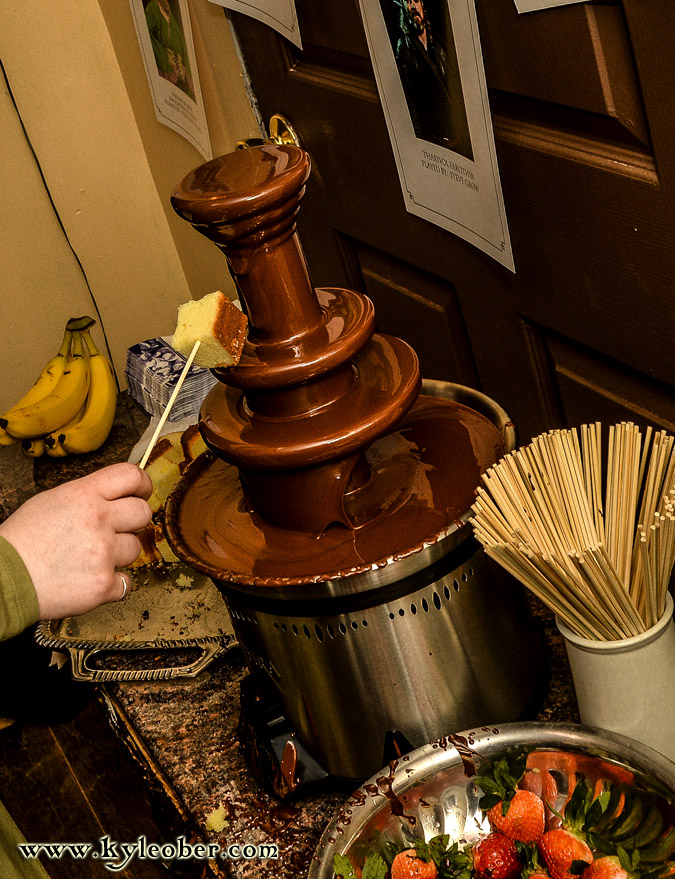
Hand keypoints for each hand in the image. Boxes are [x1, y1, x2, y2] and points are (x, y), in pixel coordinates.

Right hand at [0, 463, 151, 619]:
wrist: (5, 578)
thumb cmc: (22, 542)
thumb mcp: (51, 501)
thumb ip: (87, 496)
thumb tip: (113, 496)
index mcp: (85, 496)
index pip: (131, 476)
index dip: (143, 484)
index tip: (143, 492)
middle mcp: (98, 520)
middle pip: (143, 513)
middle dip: (133, 522)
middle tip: (117, 530)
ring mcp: (103, 553)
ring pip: (135, 549)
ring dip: (118, 555)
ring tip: (89, 558)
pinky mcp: (103, 583)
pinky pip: (125, 582)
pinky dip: (111, 584)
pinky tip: (88, 578)